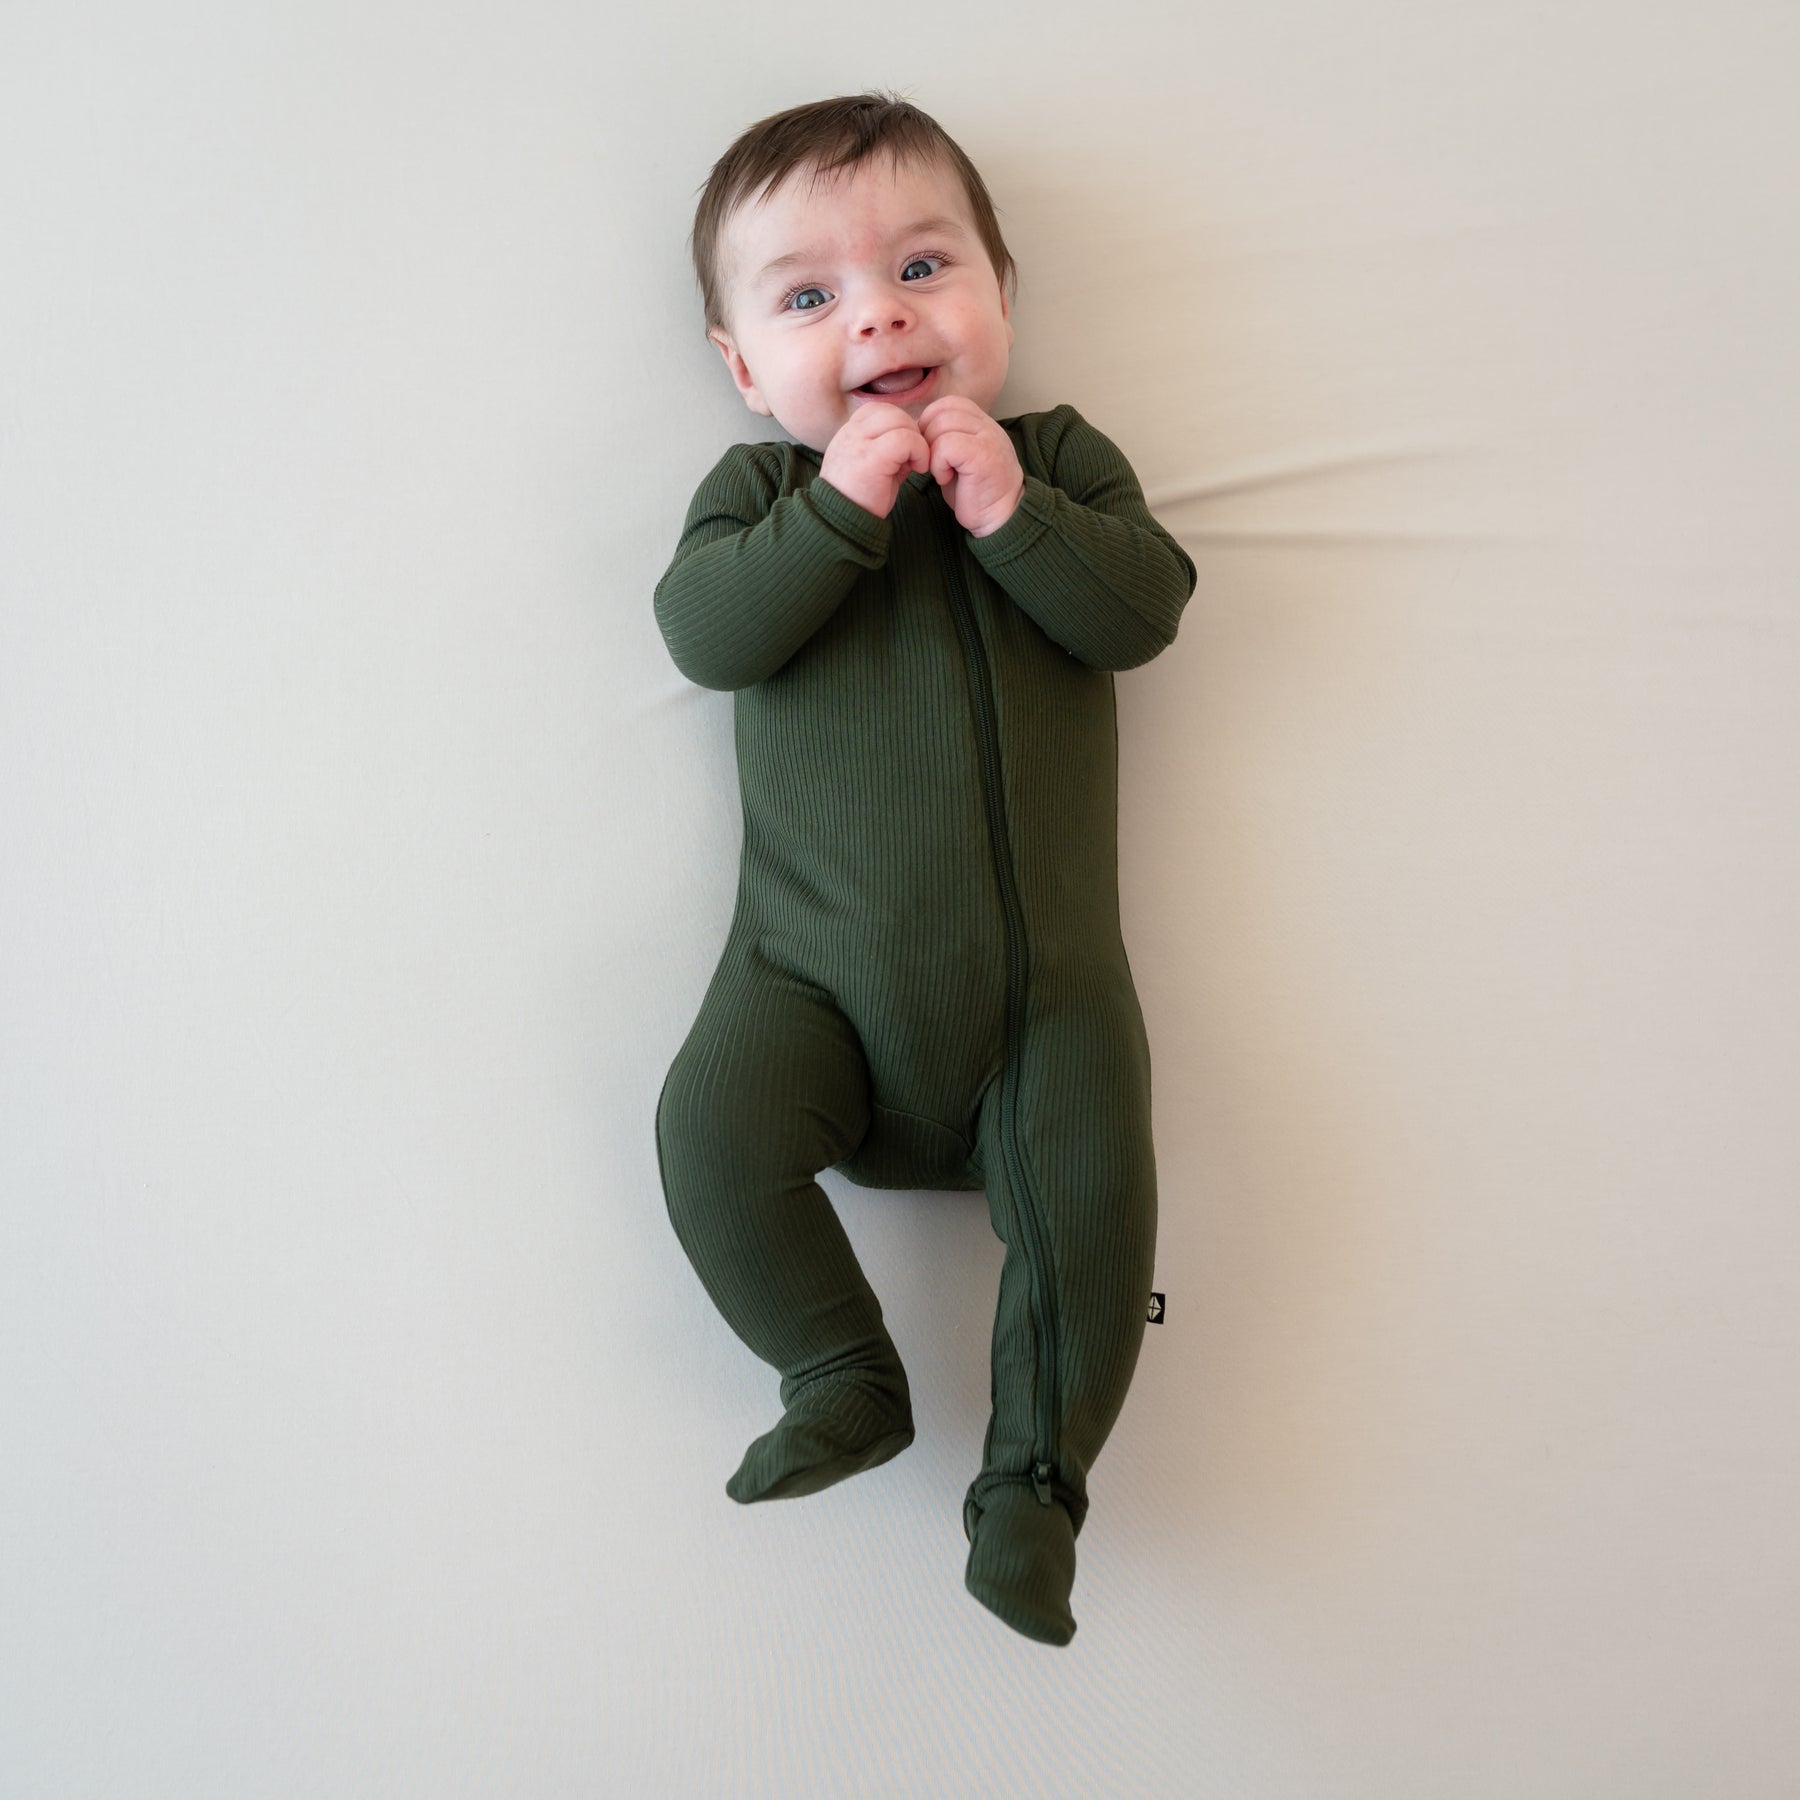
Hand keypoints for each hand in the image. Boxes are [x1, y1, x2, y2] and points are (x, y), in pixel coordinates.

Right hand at [819, 402, 929, 518]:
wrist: (839, 524)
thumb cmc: (859, 501)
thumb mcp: (871, 468)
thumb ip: (889, 450)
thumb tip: (915, 442)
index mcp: (849, 433)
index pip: (879, 411)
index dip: (899, 426)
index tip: (905, 452)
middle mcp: (850, 433)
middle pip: (891, 411)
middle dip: (911, 432)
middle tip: (915, 459)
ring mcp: (859, 442)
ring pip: (899, 420)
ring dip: (917, 441)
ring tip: (916, 464)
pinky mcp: (871, 457)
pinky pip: (905, 438)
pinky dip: (919, 451)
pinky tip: (918, 469)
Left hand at [918, 397, 1024, 537]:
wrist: (1000, 520)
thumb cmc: (976, 492)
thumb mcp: (959, 458)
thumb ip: (945, 437)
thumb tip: (917, 429)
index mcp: (981, 422)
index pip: (948, 403)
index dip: (930, 423)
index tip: (930, 450)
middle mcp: (987, 425)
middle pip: (941, 412)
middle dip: (927, 438)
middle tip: (933, 463)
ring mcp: (988, 438)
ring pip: (941, 426)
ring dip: (932, 452)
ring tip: (942, 472)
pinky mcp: (983, 456)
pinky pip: (947, 445)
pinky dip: (938, 464)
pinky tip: (945, 478)